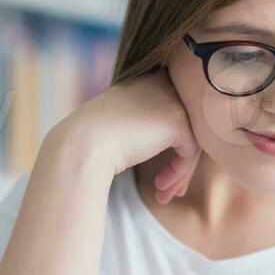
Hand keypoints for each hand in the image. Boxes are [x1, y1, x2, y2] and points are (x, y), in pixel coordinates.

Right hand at [49, 71, 200, 203]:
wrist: (83, 145)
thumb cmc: (93, 140)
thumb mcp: (120, 122)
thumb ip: (144, 123)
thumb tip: (166, 142)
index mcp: (146, 80)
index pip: (172, 114)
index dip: (170, 146)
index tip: (159, 172)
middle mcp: (162, 84)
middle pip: (185, 128)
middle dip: (180, 163)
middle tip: (168, 188)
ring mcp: (171, 100)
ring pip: (190, 141)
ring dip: (180, 172)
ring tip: (164, 194)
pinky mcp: (177, 119)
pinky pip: (189, 152)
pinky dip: (178, 172)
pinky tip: (159, 186)